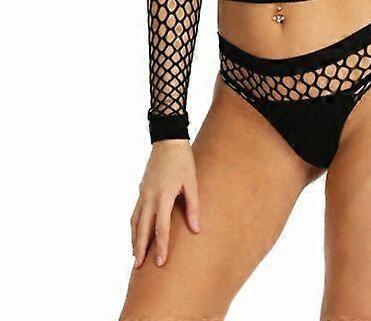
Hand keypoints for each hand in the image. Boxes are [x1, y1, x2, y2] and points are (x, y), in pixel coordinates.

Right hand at [131, 139, 200, 267]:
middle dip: (141, 249)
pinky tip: (137, 234)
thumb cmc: (183, 161)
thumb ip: (193, 206)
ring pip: (135, 222)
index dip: (160, 246)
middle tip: (139, 268)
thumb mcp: (192, 182)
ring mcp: (143, 193)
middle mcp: (150, 197)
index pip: (161, 227)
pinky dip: (134, 226)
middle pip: (143, 229)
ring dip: (135, 239)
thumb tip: (196, 229)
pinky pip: (135, 212)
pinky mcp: (142, 190)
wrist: (168, 140)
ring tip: (135, 256)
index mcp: (163, 196)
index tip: (160, 263)